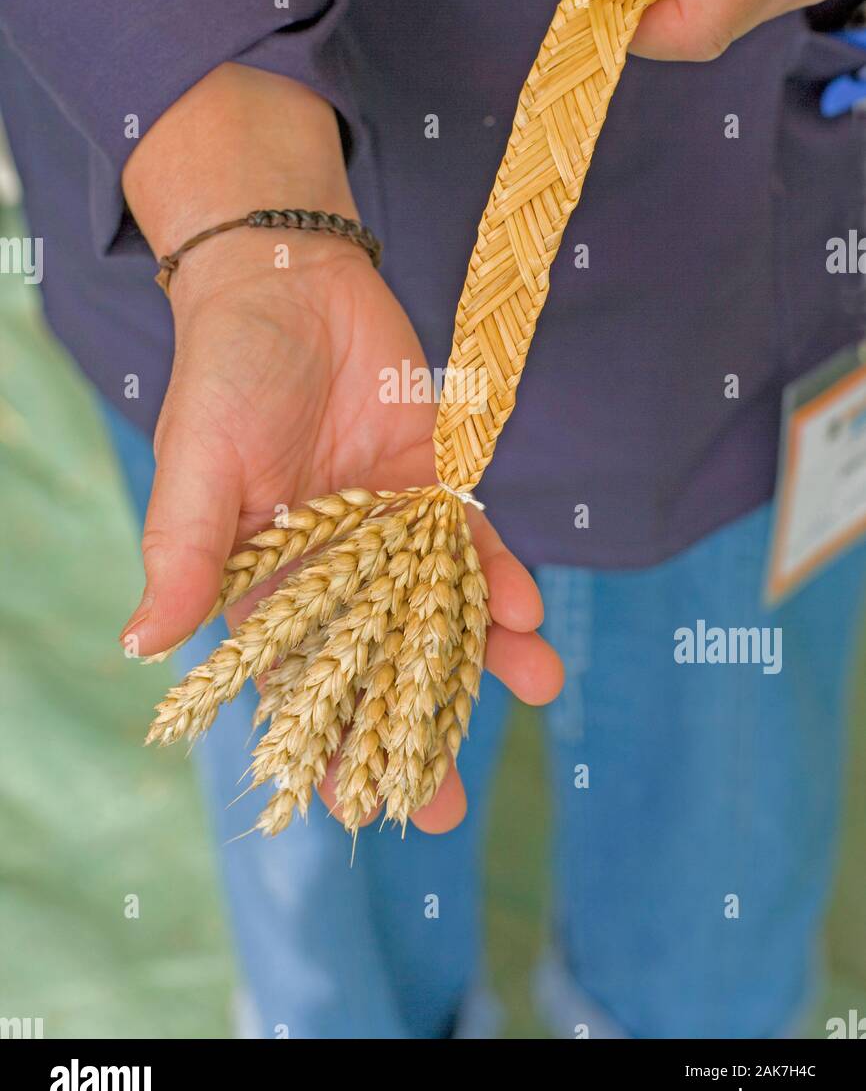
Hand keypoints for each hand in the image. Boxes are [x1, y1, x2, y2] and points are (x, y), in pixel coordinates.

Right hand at [119, 64, 562, 832]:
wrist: (290, 281)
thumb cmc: (224, 374)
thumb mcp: (196, 466)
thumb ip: (182, 554)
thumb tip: (142, 645)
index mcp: (267, 580)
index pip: (298, 681)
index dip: (327, 744)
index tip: (361, 808)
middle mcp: (336, 569)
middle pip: (381, 664)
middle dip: (416, 727)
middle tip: (451, 802)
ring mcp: (391, 530)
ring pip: (442, 610)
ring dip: (486, 652)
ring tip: (536, 684)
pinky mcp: (434, 483)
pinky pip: (473, 542)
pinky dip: (500, 573)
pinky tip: (527, 605)